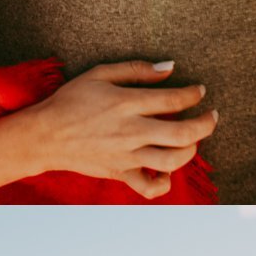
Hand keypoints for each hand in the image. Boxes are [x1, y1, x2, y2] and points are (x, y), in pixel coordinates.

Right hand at [38, 62, 217, 197]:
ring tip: (193, 141)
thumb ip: (137, 70)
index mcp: (126, 103)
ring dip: (191, 150)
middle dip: (206, 124)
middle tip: (211, 117)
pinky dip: (164, 183)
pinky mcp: (120, 173)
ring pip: (172, 160)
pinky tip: (166, 171)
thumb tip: (170, 68)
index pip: (174, 100)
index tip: (199, 91)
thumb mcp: (99, 74)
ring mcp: (126, 156)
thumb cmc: (70, 101)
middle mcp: (130, 131)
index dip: (194, 94)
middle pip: (183, 133)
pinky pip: (150, 187)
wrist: (44, 136)